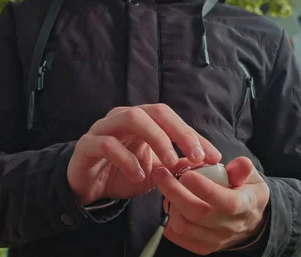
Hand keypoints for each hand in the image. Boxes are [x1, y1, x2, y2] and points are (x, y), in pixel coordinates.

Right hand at [67, 104, 221, 204]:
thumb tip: (208, 163)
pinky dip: (127, 159)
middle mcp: (124, 117)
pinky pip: (107, 144)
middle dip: (180, 132)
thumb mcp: (156, 171)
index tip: (213, 156)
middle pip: (155, 111)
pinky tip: (139, 175)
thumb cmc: (123, 174)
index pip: (172, 119)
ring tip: (170, 163)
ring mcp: (104, 127)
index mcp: (142, 119)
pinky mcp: (87, 145)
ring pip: (131, 118)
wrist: (88, 188)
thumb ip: (177, 164)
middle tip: (197, 156)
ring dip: (157, 139)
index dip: (194, 136)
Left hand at [154, 157, 269, 254]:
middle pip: (199, 214)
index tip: (187, 174)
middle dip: (175, 192)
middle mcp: (230, 226)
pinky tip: (168, 201)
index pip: (226, 202)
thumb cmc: (246, 192)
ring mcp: (215, 240)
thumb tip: (241, 163)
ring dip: (169, 204)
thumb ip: (242, 169)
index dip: (205, 188)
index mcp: (245, 206)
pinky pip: (178, 236)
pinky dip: (168, 219)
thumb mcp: (251, 177)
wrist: (249, 222)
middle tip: (161, 173)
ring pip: (185, 227)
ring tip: (164, 185)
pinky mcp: (202, 247)